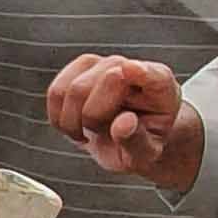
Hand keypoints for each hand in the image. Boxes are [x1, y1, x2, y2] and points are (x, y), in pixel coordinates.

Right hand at [47, 55, 199, 191]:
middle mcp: (132, 68)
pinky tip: (75, 127)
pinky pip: (55, 93)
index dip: (142, 71)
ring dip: (74, 120)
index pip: (155, 76)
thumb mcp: (145, 154)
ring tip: (89, 131)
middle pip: (102, 84)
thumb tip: (124, 123)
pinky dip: (59, 118)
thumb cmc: (139, 143)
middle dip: (95, 118)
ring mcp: (104, 64)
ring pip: (72, 88)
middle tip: (104, 134)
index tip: (131, 69)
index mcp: (161, 88)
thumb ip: (137, 142)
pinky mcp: (79, 67)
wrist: (126, 137)